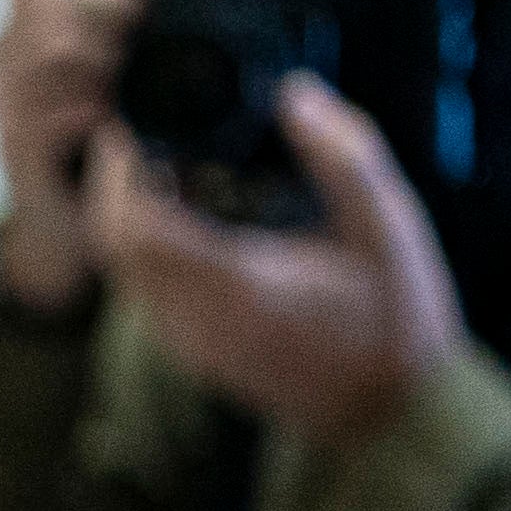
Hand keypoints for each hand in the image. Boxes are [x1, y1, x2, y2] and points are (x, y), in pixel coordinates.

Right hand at [0, 0, 140, 316]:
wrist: (68, 223)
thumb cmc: (101, 130)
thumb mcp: (114, 55)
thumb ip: (125, 10)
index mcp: (28, 8)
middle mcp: (5, 39)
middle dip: (110, 9)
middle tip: (135, 46)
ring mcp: (4, 90)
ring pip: (57, 43)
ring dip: (106, 66)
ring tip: (118, 96)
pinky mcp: (13, 139)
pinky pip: (61, 106)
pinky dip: (95, 116)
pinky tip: (104, 131)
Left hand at [81, 75, 460, 450]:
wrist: (393, 416)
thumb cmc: (398, 322)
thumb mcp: (390, 227)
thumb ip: (345, 156)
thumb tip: (297, 93)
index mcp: (236, 286)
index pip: (135, 226)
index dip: (118, 171)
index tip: (132, 124)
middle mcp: (196, 320)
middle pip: (112, 246)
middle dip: (112, 186)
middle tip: (140, 136)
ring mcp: (189, 344)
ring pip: (122, 272)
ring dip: (126, 217)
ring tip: (162, 165)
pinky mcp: (194, 354)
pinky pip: (144, 294)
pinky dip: (145, 249)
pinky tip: (186, 217)